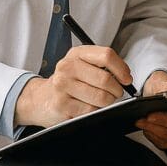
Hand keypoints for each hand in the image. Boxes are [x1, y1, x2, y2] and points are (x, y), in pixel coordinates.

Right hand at [16, 46, 132, 127]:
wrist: (39, 99)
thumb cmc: (67, 82)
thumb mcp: (81, 65)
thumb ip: (102, 66)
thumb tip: (126, 76)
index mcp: (76, 54)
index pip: (106, 55)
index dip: (121, 69)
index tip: (127, 79)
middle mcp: (67, 67)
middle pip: (105, 79)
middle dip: (116, 90)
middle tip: (115, 93)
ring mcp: (62, 86)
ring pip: (100, 97)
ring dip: (107, 102)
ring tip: (101, 101)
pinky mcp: (62, 105)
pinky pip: (91, 111)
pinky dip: (95, 111)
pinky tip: (87, 108)